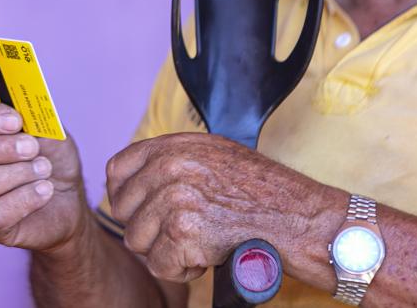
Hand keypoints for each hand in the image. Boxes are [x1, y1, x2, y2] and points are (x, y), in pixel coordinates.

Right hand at [0, 97, 87, 251]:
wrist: (69, 198)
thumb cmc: (53, 159)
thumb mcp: (50, 131)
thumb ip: (34, 120)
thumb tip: (22, 116)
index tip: (16, 121)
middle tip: (32, 148)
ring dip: (17, 174)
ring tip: (44, 170)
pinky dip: (24, 199)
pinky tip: (44, 190)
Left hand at [106, 133, 312, 282]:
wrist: (299, 218)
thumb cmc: (264, 193)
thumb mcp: (215, 155)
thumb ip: (175, 161)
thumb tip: (140, 180)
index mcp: (175, 145)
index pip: (117, 169)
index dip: (123, 196)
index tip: (139, 211)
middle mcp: (171, 166)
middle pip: (124, 211)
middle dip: (148, 230)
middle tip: (180, 233)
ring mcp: (175, 198)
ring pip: (137, 241)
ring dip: (165, 251)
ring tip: (199, 242)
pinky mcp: (183, 232)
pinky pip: (159, 265)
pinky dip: (181, 270)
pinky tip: (206, 257)